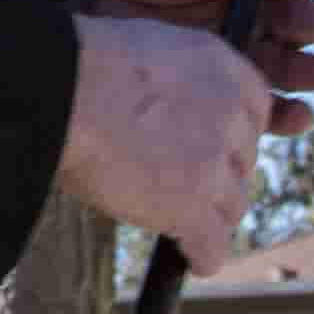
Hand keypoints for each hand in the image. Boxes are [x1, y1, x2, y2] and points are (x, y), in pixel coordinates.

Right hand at [59, 11, 275, 264]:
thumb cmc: (78, 68)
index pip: (253, 113)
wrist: (60, 89)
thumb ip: (173, 83)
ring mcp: (214, 164)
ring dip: (210, 217)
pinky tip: (193, 259)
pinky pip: (213, 246)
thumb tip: (164, 117)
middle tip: (183, 188)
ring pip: (232, 206)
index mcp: (221, 68)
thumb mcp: (144, 54)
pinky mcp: (192, 208)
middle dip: (218, 178)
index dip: (229, 138)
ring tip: (183, 226)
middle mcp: (230, 115)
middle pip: (243, 163)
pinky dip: (203, 256)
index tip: (210, 153)